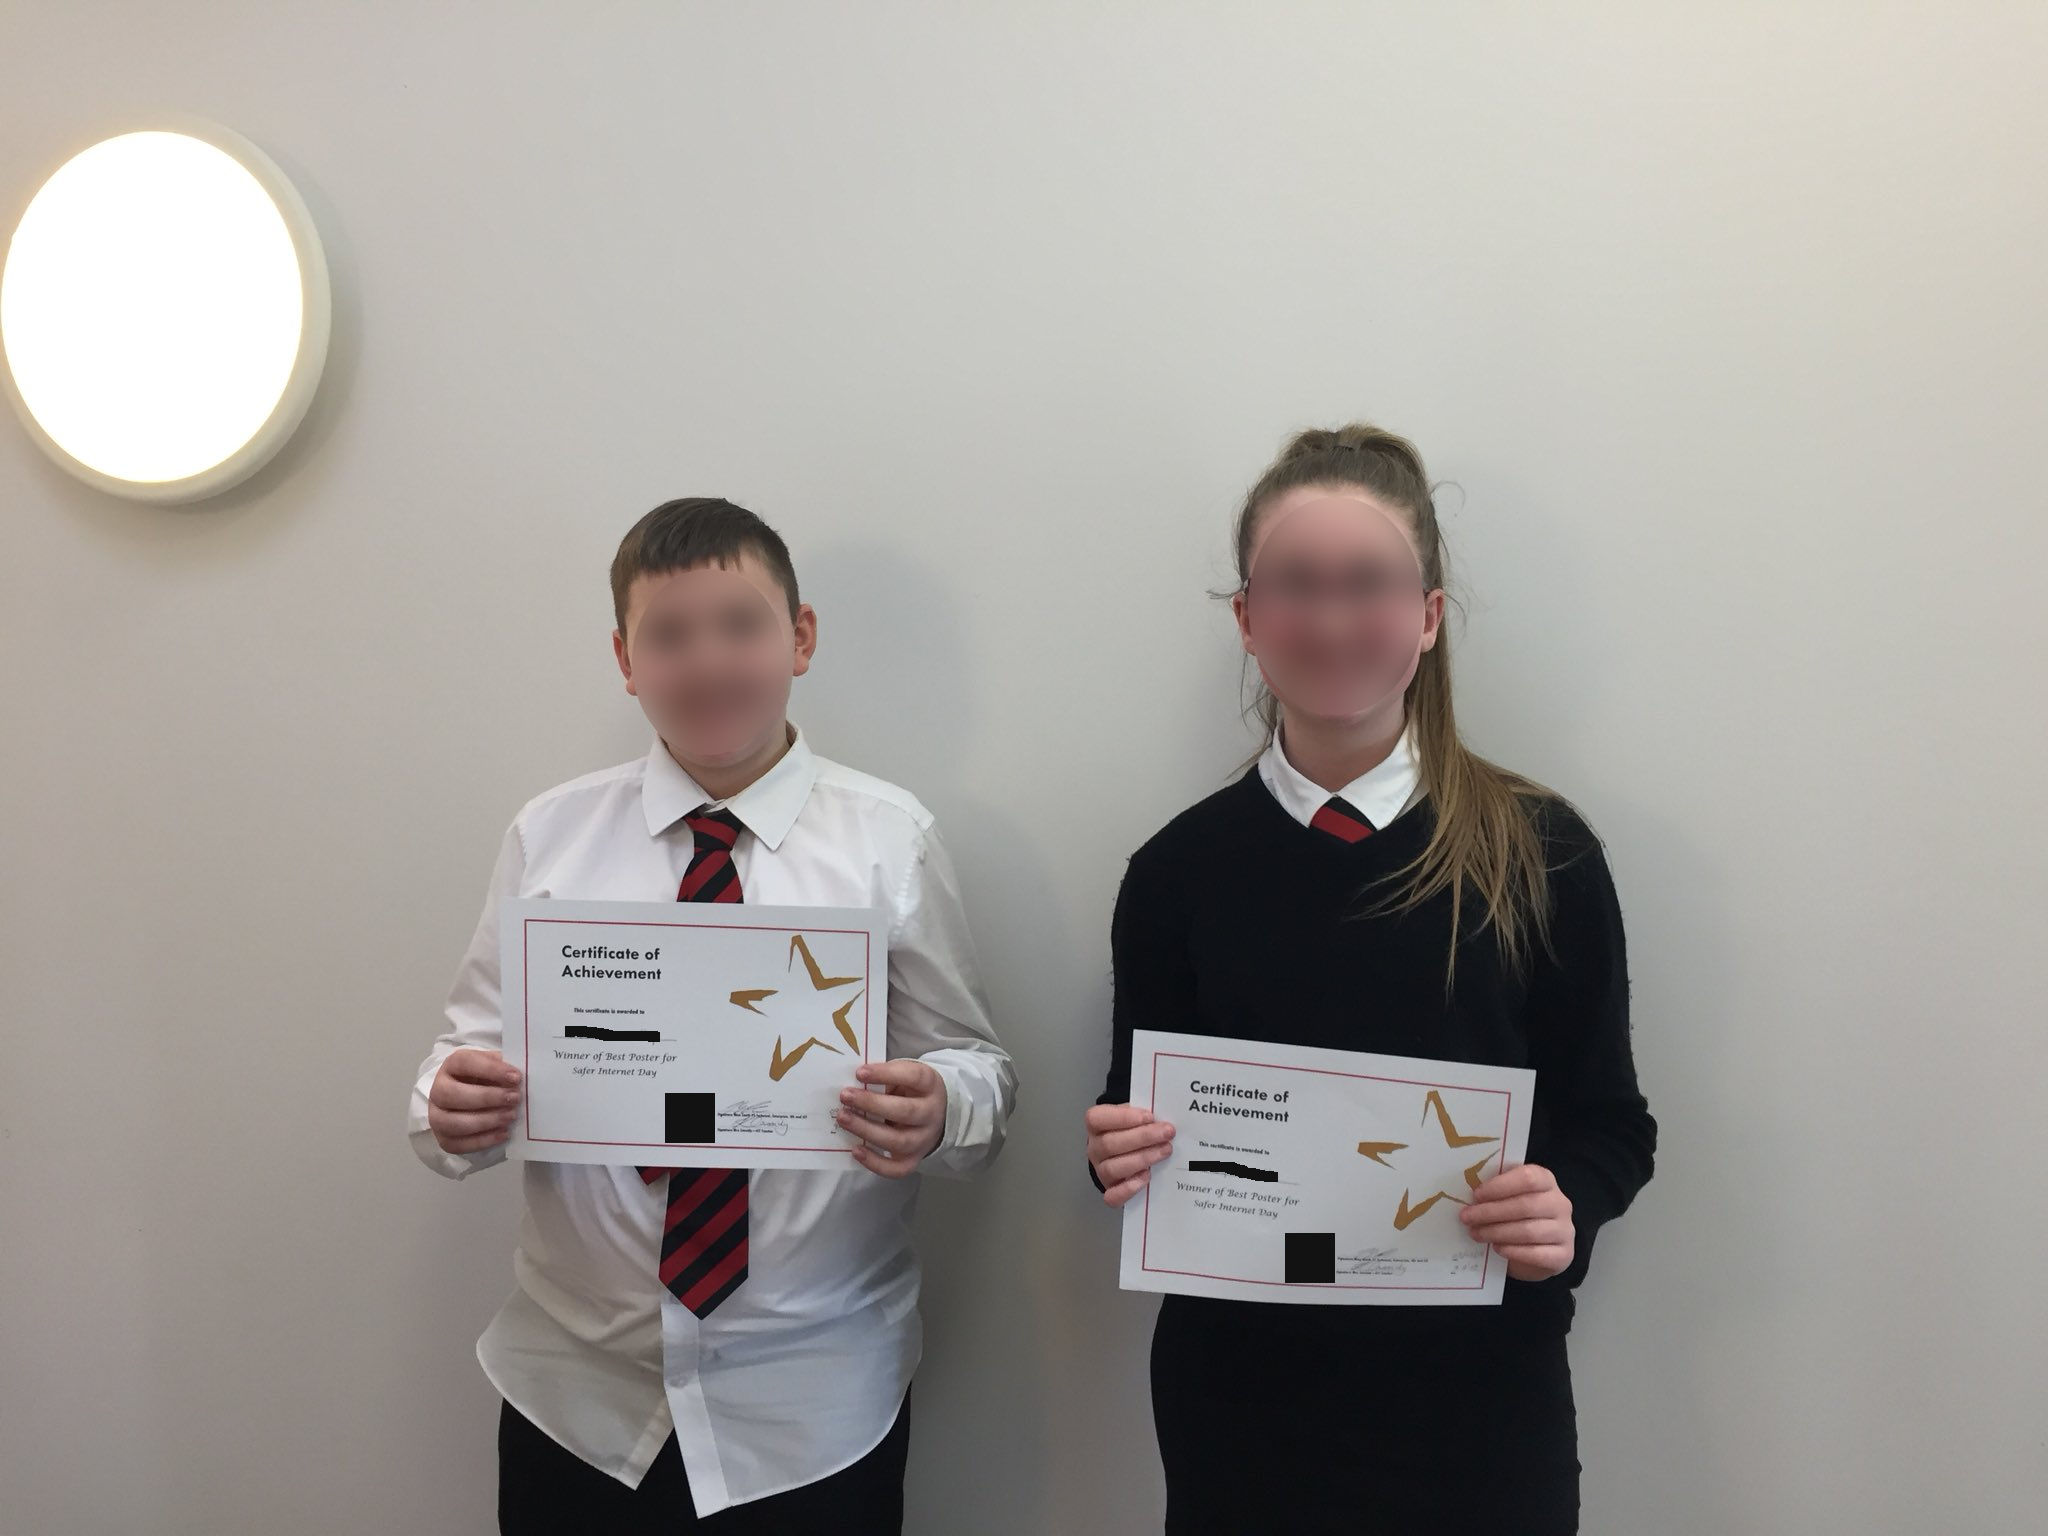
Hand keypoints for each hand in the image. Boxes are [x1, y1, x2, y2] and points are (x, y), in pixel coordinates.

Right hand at [428, 1048, 522, 1154]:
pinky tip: (503, 1134)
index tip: (516, 1077)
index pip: (464, 1063)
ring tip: (510, 1117)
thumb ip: (504, 1067)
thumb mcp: (495, 1066)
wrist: (475, 1099)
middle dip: (486, 1098)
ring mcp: (437, 1116)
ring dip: (484, 1121)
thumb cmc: (487, 1079)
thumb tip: (519, 1074)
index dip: (490, 1070)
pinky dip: (482, 1141)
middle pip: (451, 1094)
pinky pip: (456, 1144)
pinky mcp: (443, 1139)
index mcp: (452, 1065)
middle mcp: (439, 1090)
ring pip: (451, 1122)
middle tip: (514, 1099)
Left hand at [838, 1059, 947, 1177]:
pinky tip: (856, 1150)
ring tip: (843, 1118)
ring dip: (867, 1130)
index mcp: (930, 1085)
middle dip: (871, 1104)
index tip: (860, 1073)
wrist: (935, 1114)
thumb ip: (884, 1078)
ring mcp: (924, 1139)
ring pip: (898, 1141)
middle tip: (845, 1096)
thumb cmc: (911, 1091)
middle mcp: (931, 1114)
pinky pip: (897, 1168)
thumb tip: (853, 1085)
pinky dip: (875, 1162)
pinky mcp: (914, 1159)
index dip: (886, 1074)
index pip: (914, 1077)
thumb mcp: (904, 1077)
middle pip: (905, 1111)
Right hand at [1085, 1103, 1175, 1206]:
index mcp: (1096, 1125)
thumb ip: (1143, 1115)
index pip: (1097, 1119)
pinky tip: (1147, 1176)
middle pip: (1109, 1144)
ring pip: (1112, 1168)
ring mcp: (1101, 1171)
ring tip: (1165, 1151)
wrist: (1127, 1151)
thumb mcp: (1134, 1116)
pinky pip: (1112, 1196)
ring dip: (1142, 1159)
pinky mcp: (1111, 1190)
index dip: (1122, 1118)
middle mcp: (1095, 1148)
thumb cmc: (1132, 1130)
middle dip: (1143, 1137)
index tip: (1149, 1117)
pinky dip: (1129, 1189)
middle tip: (1167, 1133)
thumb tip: (1162, 1118)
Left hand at [1460, 1162, 1573, 1280]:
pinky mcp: (1564, 1255)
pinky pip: (1537, 1254)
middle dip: (1491, 1212)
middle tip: (1467, 1217)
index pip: (1528, 1178)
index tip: (1476, 1195)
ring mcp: (1564, 1230)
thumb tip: (1468, 1195)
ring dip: (1497, 1232)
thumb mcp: (1511, 1197)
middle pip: (1525, 1206)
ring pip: (1529, 1231)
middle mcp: (1560, 1204)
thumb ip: (1497, 1191)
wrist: (1543, 1248)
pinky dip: (1513, 1251)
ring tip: (1476, 1234)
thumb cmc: (1519, 1215)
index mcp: (1546, 1181)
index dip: (1500, 1186)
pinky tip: (1497, 1248)